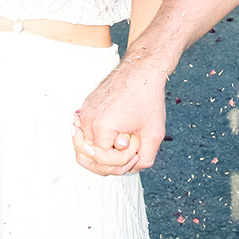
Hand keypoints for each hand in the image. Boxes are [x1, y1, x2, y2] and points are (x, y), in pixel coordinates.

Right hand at [72, 59, 169, 175]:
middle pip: (87, 158)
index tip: (135, 148)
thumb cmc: (147, 97)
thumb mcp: (154, 133)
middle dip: (109, 162)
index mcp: (102, 127)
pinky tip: (118, 131)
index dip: (122, 161)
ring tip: (123, 140)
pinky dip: (100, 138)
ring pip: (85, 147)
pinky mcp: (86, 109)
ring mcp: (84, 114)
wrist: (141, 70)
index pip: (103, 161)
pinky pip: (86, 133)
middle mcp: (88, 120)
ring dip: (104, 150)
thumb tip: (132, 168)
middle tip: (128, 152)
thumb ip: (145, 158)